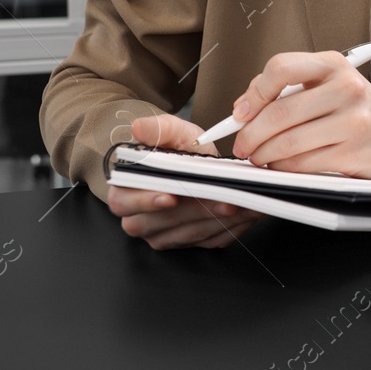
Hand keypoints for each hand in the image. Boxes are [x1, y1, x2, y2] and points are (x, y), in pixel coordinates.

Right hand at [107, 114, 265, 249]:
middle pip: (161, 222)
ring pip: (188, 234)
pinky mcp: (188, 242)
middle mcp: (139, 218)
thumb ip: (157, 128)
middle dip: (195, 211)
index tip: (171, 196)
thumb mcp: (173, 131)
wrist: (199, 165)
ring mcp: (163, 234)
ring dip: (217, 220)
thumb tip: (138, 127)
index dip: (147, 201)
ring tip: (242, 203)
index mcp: (125, 190)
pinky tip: (246, 213)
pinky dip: (230, 227)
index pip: (124, 202)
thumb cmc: (180, 149)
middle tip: (222, 200)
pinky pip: (208, 241)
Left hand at [228, 51, 370, 179]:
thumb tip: (243, 110)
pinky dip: (282, 168)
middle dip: (251, 134)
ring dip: (263, 154)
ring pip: (288, 142)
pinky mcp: (353, 152)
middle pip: (281, 112)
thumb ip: (286, 89)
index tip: (241, 113)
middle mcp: (346, 88)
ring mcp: (353, 121)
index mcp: (333, 64)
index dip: (254, 93)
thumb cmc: (353, 108)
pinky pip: (302, 164)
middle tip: (243, 144)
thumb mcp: (325, 84)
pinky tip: (281, 164)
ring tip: (259, 156)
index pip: (281, 68)